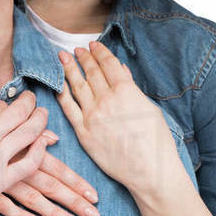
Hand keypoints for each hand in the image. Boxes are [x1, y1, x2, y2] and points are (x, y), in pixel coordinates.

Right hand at [0, 98, 99, 215]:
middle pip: (51, 186)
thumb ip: (26, 125)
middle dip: (74, 201)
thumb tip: (52, 137)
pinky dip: (19, 215)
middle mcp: (15, 165)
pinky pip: (4, 206)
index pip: (56, 167)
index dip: (76, 181)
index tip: (95, 195)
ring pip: (32, 199)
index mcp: (22, 146)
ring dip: (53, 213)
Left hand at [55, 41, 179, 196]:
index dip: (99, 52)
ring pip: (77, 87)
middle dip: (83, 58)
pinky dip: (63, 95)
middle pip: (91, 72)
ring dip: (69, 70)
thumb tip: (120, 70)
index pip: (108, 64)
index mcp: (126, 91)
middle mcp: (107, 100)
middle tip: (76, 50)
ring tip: (63, 58)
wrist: (149, 170)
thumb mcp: (150, 108)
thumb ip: (132, 87)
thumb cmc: (156, 141)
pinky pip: (69, 109)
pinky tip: (59, 86)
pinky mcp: (84, 133)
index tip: (93, 45)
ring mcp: (93, 116)